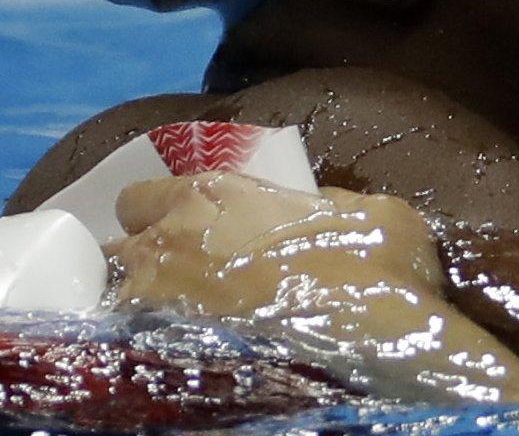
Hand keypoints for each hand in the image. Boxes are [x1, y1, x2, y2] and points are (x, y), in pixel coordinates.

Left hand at [109, 173, 518, 402]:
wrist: (370, 335)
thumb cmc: (375, 264)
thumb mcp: (372, 210)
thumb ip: (326, 204)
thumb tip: (318, 212)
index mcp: (216, 194)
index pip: (141, 196)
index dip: (157, 215)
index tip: (185, 232)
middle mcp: (170, 239)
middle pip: (114, 246)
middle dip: (137, 259)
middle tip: (176, 279)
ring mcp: (157, 300)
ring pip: (113, 297)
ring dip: (138, 304)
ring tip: (175, 323)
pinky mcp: (161, 351)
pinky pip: (128, 344)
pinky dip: (143, 346)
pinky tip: (176, 353)